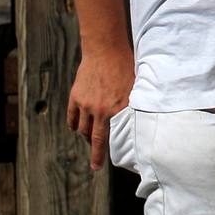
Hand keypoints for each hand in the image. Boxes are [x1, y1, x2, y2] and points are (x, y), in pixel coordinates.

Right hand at [66, 46, 134, 171]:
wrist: (106, 48)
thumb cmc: (126, 65)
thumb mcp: (136, 87)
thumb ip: (135, 105)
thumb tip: (142, 119)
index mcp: (116, 110)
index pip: (109, 139)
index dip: (103, 154)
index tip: (99, 166)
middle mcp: (99, 110)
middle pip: (93, 138)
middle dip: (94, 153)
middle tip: (95, 162)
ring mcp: (85, 104)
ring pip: (82, 128)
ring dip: (86, 136)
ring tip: (90, 140)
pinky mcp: (76, 96)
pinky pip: (72, 116)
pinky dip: (73, 124)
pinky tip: (76, 128)